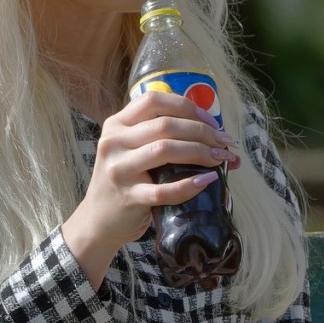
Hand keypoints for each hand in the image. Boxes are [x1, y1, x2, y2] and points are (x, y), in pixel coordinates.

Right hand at [61, 91, 239, 288]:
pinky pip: (165, 189)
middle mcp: (114, 143)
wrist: (98, 221)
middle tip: (225, 143)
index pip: (153, 101)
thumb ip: (157, 135)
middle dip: (203, 132)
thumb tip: (212, 130)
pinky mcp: (129, 197)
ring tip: (221, 159)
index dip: (187, 107)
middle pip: (165, 125)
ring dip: (201, 152)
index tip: (211, 121)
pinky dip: (190, 184)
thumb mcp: (129, 149)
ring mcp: (119, 170)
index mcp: (116, 125)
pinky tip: (207, 181)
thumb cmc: (125, 181)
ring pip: (165, 150)